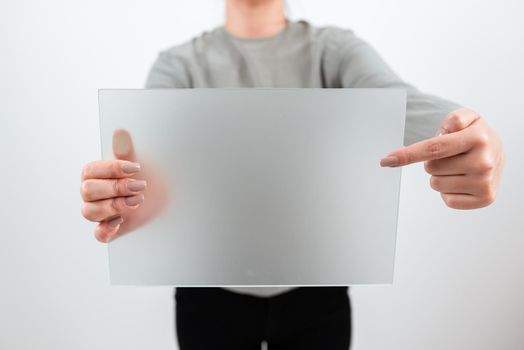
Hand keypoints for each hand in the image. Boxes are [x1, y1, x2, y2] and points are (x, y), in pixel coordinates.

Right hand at [80, 129, 166, 241]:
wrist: (163, 194)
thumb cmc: (145, 176)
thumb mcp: (137, 163)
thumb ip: (126, 151)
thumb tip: (120, 133)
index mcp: (95, 174)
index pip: (90, 171)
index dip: (111, 169)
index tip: (134, 168)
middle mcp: (93, 194)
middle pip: (88, 191)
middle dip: (115, 188)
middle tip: (139, 185)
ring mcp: (101, 211)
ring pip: (90, 212)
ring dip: (113, 206)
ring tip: (137, 200)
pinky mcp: (110, 228)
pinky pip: (98, 234)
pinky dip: (105, 231)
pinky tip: (119, 222)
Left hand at [380, 108, 503, 208]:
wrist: (497, 152)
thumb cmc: (475, 135)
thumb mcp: (467, 117)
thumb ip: (454, 118)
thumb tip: (446, 131)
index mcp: (477, 138)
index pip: (434, 148)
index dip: (407, 154)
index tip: (386, 160)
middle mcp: (483, 162)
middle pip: (430, 168)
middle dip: (434, 161)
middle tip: (452, 155)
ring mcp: (485, 183)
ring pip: (436, 184)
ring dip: (441, 176)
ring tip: (459, 167)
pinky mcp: (485, 199)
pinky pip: (447, 200)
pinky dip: (449, 191)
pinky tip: (463, 180)